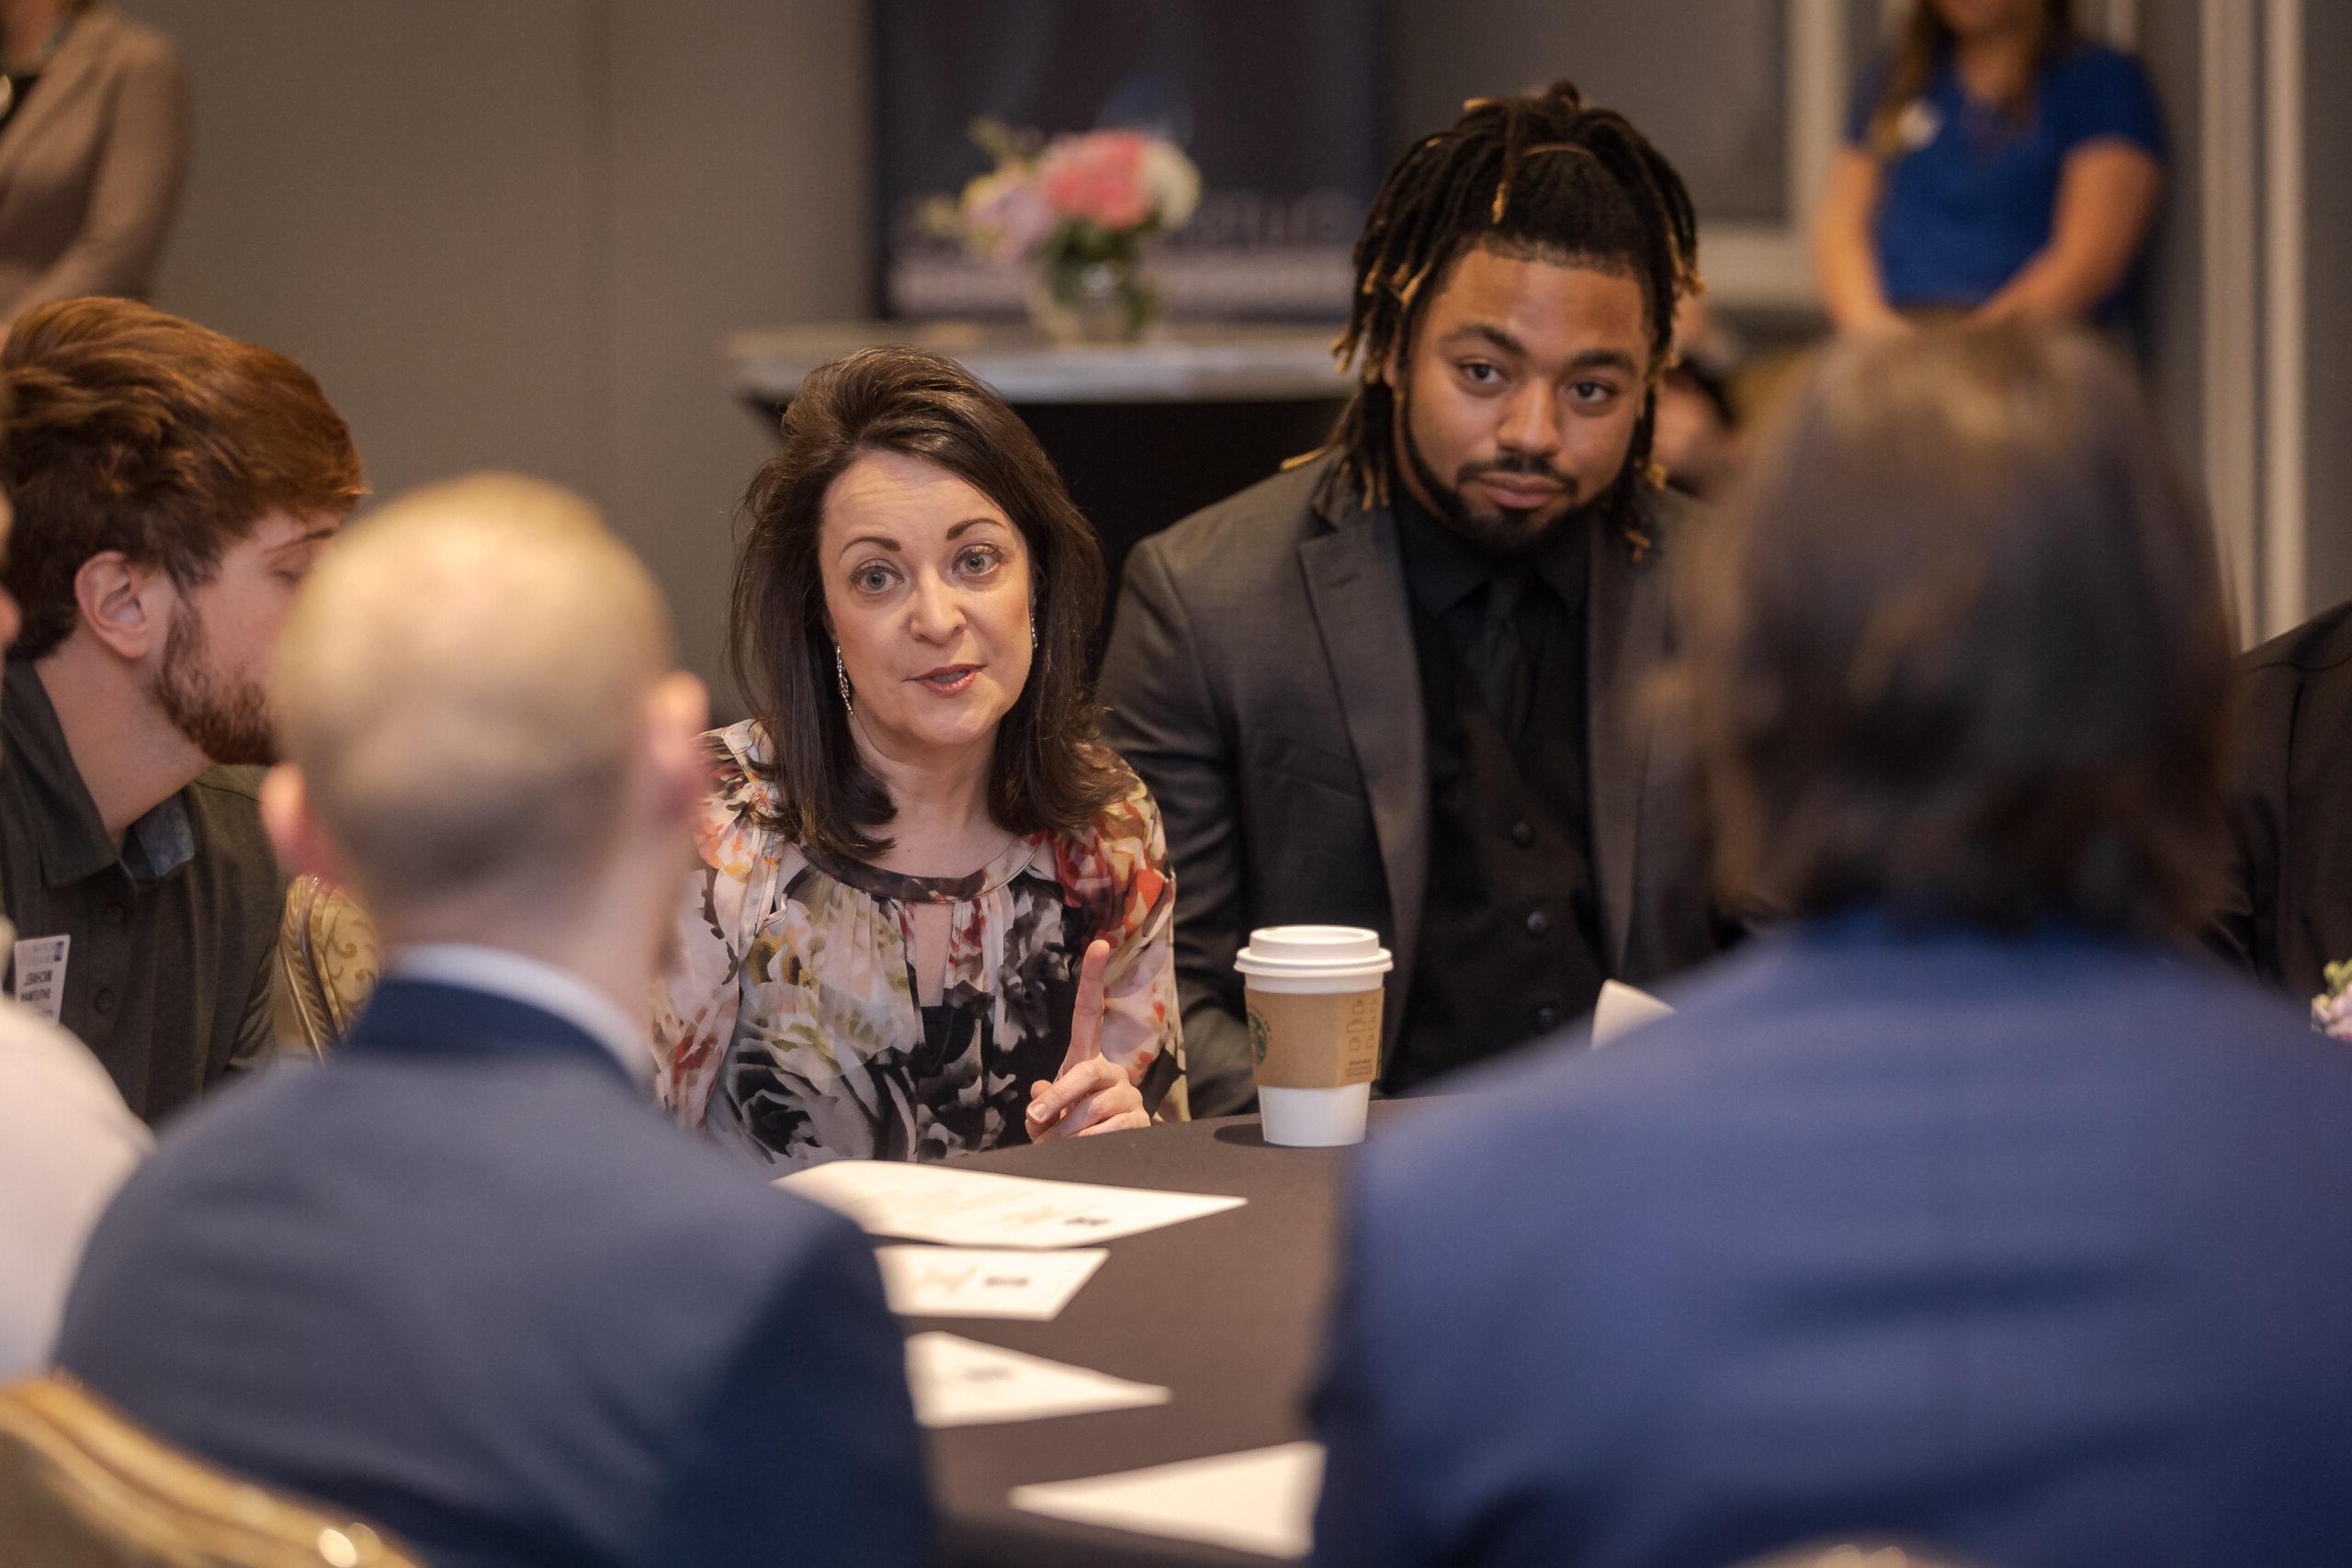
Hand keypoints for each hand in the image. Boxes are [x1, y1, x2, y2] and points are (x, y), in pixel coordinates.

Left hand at [1026, 939, 1148, 1140]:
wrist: (1096, 1161)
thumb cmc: (1064, 1131)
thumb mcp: (1044, 1116)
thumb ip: (1041, 1104)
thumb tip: (1041, 1093)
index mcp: (1086, 1058)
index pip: (1089, 1013)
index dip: (1092, 979)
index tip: (1098, 944)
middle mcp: (1112, 1071)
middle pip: (1087, 1072)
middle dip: (1060, 1096)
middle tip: (1037, 1118)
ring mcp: (1129, 1095)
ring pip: (1093, 1108)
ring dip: (1066, 1132)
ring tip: (1058, 1145)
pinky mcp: (1141, 1121)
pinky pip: (1109, 1130)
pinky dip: (1086, 1144)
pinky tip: (1082, 1150)